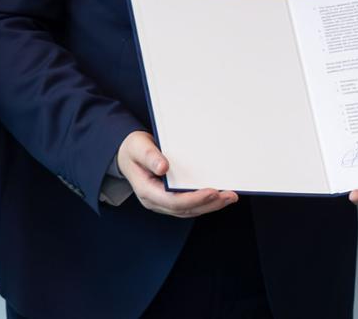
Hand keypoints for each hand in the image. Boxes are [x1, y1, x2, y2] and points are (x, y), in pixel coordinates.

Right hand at [117, 131, 236, 217]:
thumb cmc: (134, 149)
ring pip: (189, 210)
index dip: (194, 199)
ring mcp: (163, 202)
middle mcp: (155, 201)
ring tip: (229, 197)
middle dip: (209, 204)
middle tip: (229, 196)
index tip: (212, 191)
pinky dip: (205, 202)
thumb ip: (150, 156)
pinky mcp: (170, 199)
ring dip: (211, 205)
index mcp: (146, 191)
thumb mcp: (138, 147)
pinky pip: (190, 205)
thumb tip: (164, 167)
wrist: (128, 154)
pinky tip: (219, 196)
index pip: (173, 201)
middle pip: (185, 209)